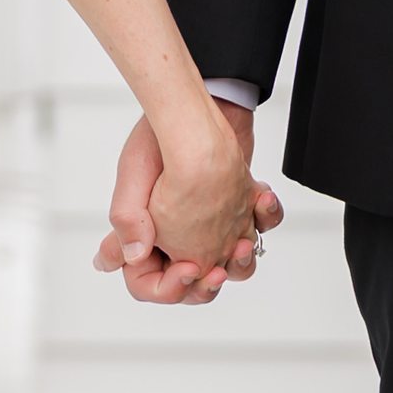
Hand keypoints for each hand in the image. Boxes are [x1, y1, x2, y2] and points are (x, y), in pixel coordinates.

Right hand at [94, 103, 283, 306]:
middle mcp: (176, 237)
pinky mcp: (236, 208)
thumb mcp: (134, 175)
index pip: (147, 284)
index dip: (167, 287)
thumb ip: (128, 218)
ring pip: (230, 266)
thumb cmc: (159, 137)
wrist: (197, 105)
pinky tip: (260, 198)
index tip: (187, 267)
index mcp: (144, 236)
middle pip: (192, 286)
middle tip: (219, 270)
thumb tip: (132, 256)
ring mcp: (208, 226)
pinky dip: (264, 217)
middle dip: (208, 284)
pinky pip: (258, 226)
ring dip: (242, 261)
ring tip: (243, 241)